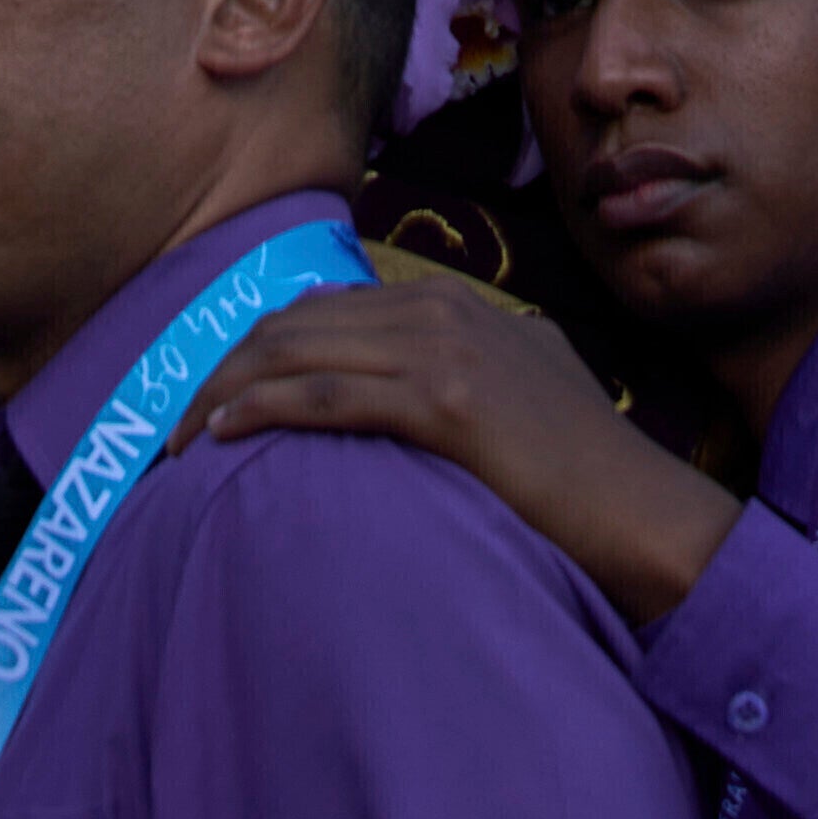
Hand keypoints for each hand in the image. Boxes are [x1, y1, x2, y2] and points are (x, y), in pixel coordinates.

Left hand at [197, 274, 738, 626]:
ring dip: (224, 396)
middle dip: (220, 372)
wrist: (643, 513)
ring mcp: (443, 350)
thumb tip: (422, 377)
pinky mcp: (444, 402)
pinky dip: (262, 411)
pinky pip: (325, 396)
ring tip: (182, 443)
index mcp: (449, 305)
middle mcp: (439, 311)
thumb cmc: (585, 472)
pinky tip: (223, 437)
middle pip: (291, 326)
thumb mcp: (528, 386)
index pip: (319, 314)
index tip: (212, 402)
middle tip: (174, 428)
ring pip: (295, 355)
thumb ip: (475, 364)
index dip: (253, 355)